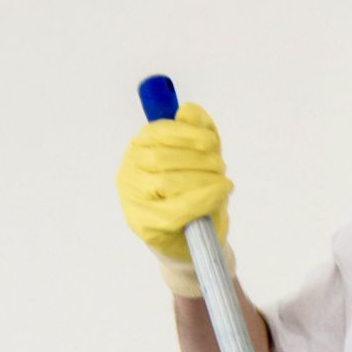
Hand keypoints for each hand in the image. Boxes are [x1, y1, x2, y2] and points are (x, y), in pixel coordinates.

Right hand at [115, 102, 234, 294]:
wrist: (194, 241)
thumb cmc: (196, 194)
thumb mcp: (203, 156)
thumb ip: (198, 129)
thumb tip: (187, 111)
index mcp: (139, 149)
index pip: (156, 133)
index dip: (185, 133)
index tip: (211, 141)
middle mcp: (129, 173)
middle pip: (162, 159)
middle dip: (199, 160)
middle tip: (220, 166)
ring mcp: (133, 201)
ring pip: (167, 183)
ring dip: (203, 179)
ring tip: (222, 182)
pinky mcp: (144, 226)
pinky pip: (174, 210)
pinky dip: (202, 199)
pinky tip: (219, 193)